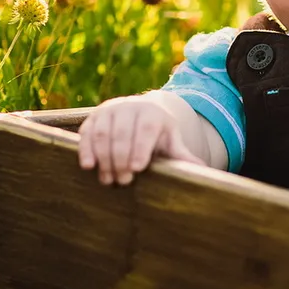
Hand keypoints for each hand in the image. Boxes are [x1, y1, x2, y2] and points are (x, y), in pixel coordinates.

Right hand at [78, 95, 206, 184]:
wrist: (139, 114)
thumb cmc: (158, 134)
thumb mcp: (171, 142)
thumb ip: (182, 155)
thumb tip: (203, 171)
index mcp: (152, 113)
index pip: (146, 129)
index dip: (141, 148)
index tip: (138, 168)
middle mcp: (129, 107)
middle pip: (122, 132)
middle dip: (121, 158)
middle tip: (123, 181)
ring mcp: (108, 110)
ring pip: (103, 133)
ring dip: (104, 157)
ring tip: (108, 180)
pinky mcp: (92, 117)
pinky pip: (86, 133)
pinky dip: (85, 149)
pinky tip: (89, 166)